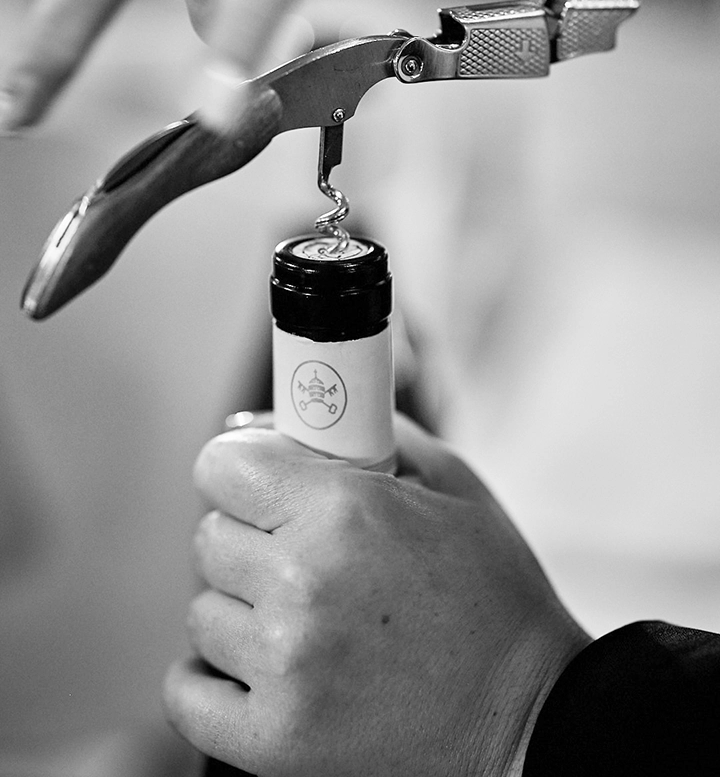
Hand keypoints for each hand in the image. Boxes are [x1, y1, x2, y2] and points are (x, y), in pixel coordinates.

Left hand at [163, 416, 588, 776]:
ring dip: (241, 610)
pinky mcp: (274, 742)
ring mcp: (285, 668)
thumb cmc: (492, 594)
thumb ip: (359, 433)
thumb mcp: (447, 483)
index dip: (242, 470)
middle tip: (303, 556)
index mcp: (344, 511)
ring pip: (201, 610)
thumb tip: (259, 421)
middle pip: (209, 537)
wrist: (529, 717)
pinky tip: (259, 667)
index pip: (221, 466)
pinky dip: (210, 679)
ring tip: (306, 621)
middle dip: (250, 538)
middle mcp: (303, 584)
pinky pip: (185, 692)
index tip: (262, 485)